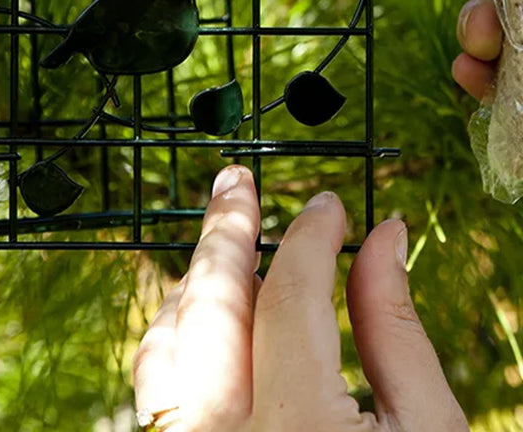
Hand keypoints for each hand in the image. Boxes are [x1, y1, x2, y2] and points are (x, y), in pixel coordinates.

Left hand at [133, 166, 467, 431]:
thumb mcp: (429, 431)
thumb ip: (395, 327)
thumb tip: (383, 233)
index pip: (291, 296)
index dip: (310, 237)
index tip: (329, 205)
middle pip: (209, 302)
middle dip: (224, 228)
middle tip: (236, 181)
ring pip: (168, 338)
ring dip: (196, 277)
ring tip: (224, 235)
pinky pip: (157, 380)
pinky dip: (181, 329)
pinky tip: (208, 307)